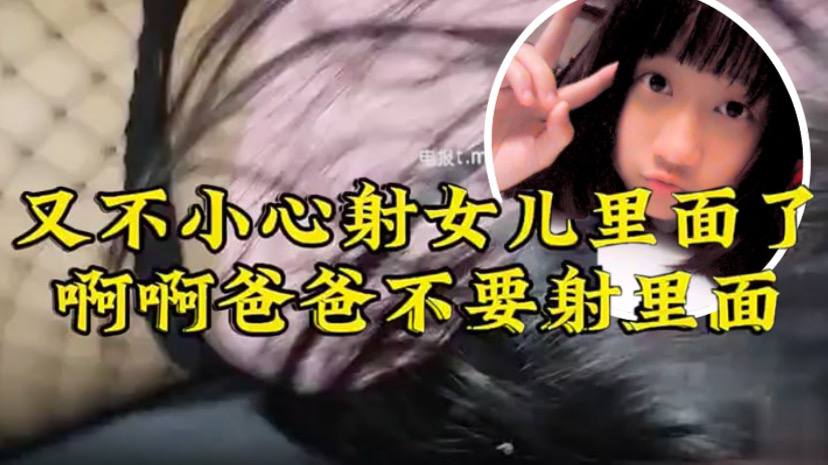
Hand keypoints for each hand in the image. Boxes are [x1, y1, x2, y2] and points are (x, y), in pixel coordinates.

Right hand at [492, 0, 617, 190]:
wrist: (476, 175)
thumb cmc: (505, 168)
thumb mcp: (540, 156)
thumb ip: (559, 135)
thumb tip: (562, 105)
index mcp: (546, 111)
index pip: (577, 91)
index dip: (597, 81)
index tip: (616, 68)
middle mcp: (531, 92)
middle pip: (550, 50)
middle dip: (562, 21)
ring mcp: (510, 86)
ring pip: (532, 56)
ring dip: (541, 75)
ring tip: (538, 101)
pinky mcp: (491, 86)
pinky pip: (511, 67)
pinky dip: (522, 79)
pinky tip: (523, 98)